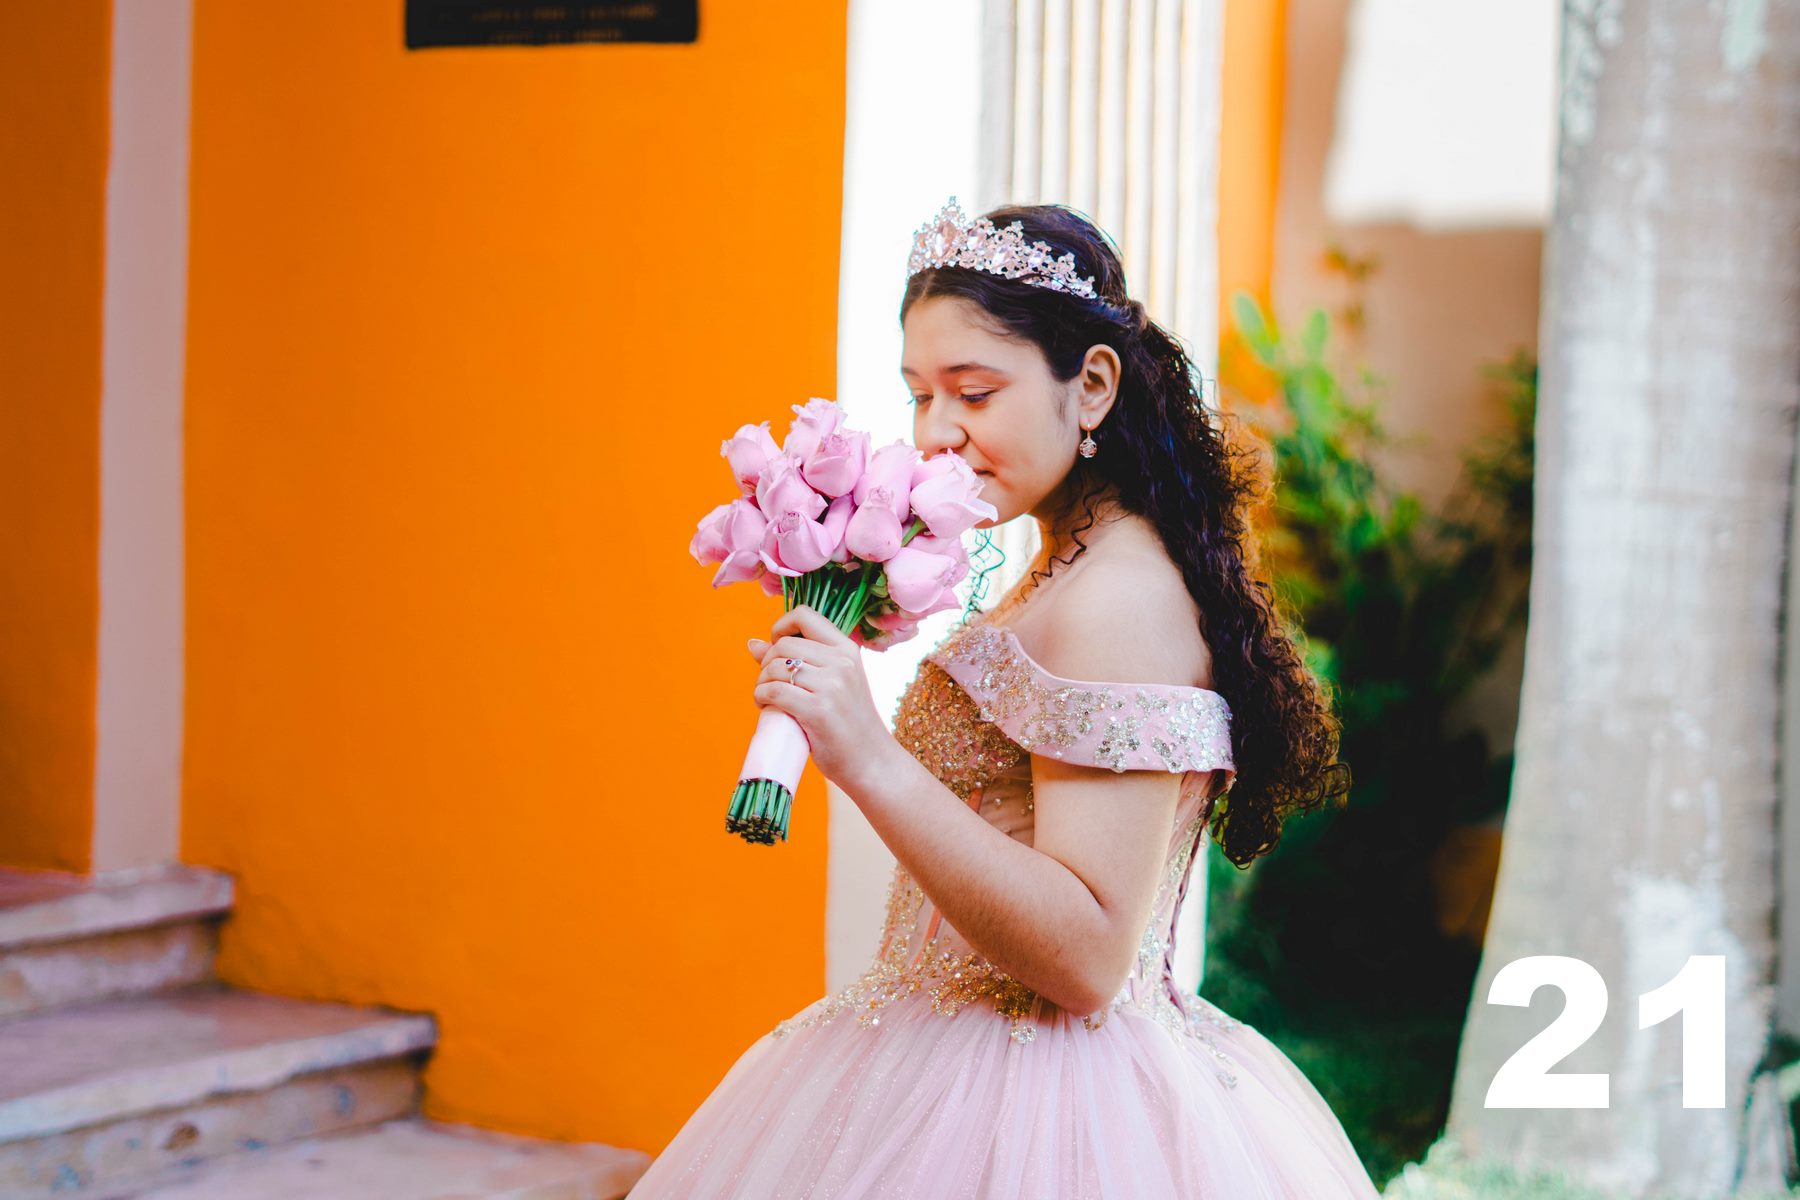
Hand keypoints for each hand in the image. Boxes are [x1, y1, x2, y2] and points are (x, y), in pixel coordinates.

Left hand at [748, 605, 894, 791]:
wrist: (871, 761)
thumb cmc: (847, 723)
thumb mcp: (831, 683)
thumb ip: (797, 660)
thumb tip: (753, 643)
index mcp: (847, 649)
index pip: (804, 615)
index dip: (780, 627)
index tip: (777, 650)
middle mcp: (841, 662)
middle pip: (783, 644)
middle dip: (765, 663)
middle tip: (769, 684)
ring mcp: (831, 686)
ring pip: (774, 668)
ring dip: (761, 683)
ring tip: (766, 699)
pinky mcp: (818, 710)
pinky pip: (774, 692)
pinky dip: (760, 697)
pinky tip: (765, 707)